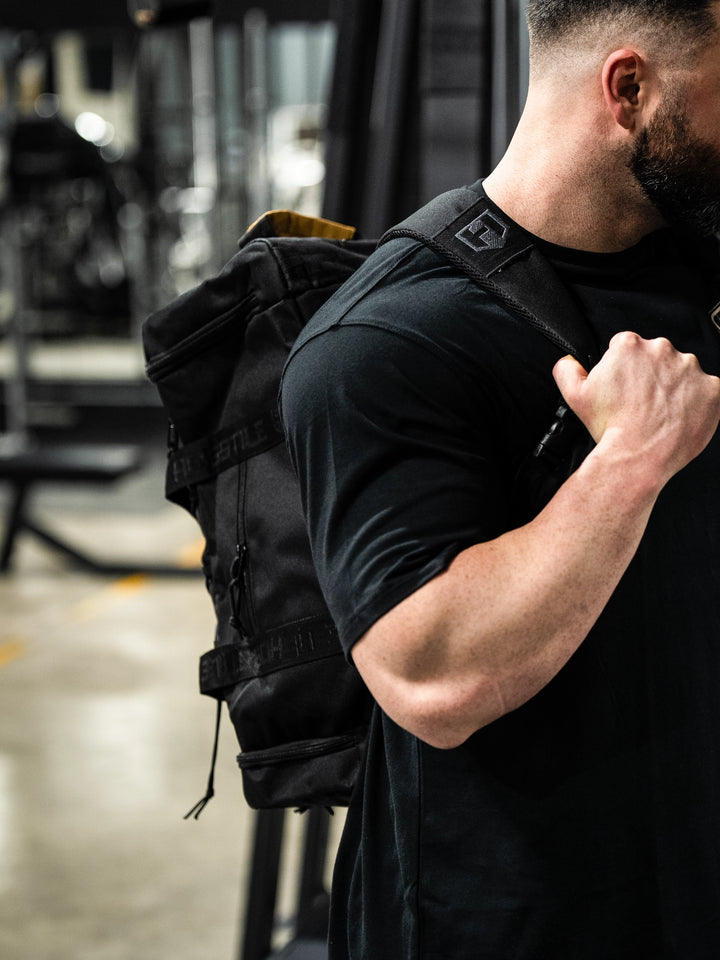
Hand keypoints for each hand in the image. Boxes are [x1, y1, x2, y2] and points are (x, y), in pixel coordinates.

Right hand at [553, 331, 719, 484]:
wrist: (637, 457)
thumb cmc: (611, 427)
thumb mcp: (574, 396)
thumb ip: (566, 369)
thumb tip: (568, 361)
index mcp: (629, 346)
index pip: (627, 347)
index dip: (622, 368)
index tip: (624, 386)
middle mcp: (662, 350)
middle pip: (656, 356)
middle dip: (650, 375)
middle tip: (639, 401)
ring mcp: (690, 369)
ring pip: (682, 372)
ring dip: (673, 387)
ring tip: (659, 412)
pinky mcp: (712, 389)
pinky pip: (706, 390)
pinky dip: (696, 402)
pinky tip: (678, 417)